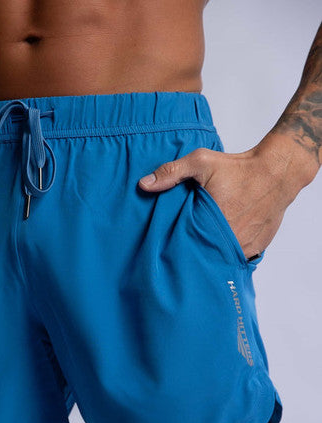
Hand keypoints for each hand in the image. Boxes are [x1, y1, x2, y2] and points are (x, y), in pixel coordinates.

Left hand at [137, 143, 300, 261]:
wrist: (278, 172)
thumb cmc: (238, 167)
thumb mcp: (202, 162)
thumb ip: (172, 172)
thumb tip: (144, 184)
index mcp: (213, 223)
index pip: (187, 246)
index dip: (177, 248)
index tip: (168, 248)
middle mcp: (230, 240)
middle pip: (204, 256)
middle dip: (194, 253)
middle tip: (183, 251)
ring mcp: (244, 247)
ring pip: (221, 260)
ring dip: (211, 256)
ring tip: (201, 251)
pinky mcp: (256, 249)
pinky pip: (237, 258)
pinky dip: (228, 255)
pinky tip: (220, 247)